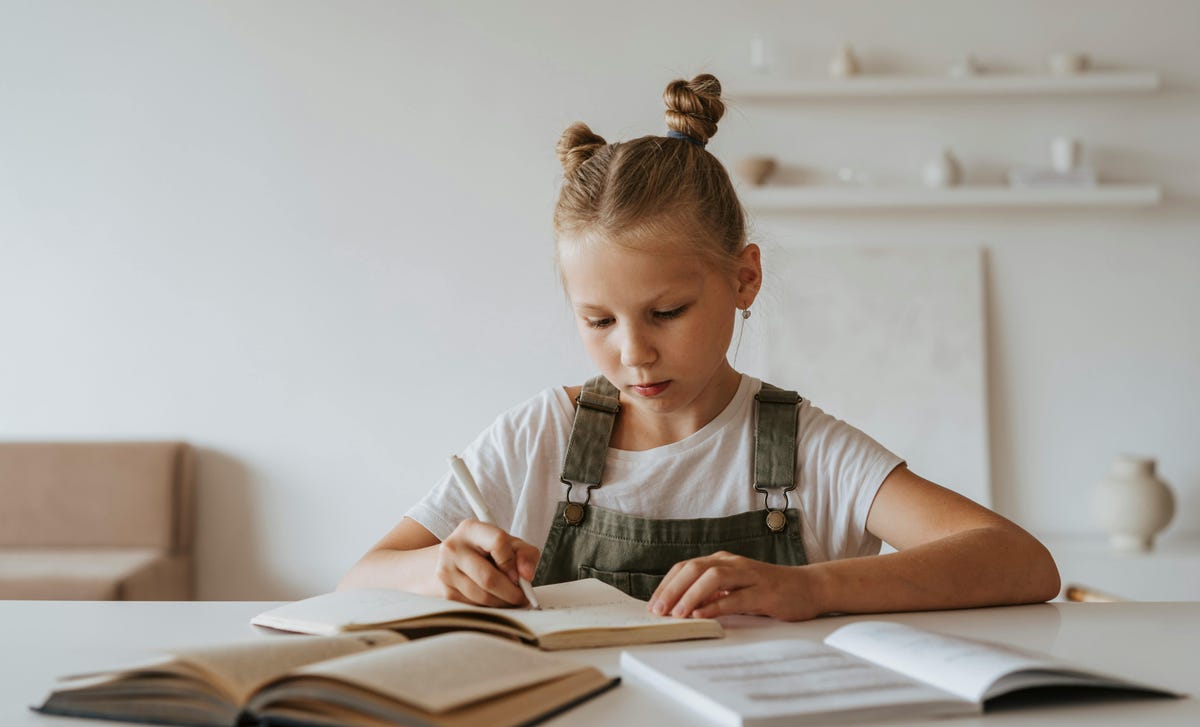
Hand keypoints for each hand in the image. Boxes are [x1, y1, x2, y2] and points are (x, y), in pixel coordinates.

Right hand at [434, 519, 539, 606]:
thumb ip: (526, 554)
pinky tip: (494, 601)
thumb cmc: (487, 551)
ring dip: (502, 603)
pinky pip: (473, 607)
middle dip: (511, 593)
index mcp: (471, 529)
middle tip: (522, 597)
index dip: (512, 562)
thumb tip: (527, 575)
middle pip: (488, 578)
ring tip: (509, 599)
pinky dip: (489, 608)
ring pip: (482, 596)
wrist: (454, 560)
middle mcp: (453, 548)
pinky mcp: (445, 591)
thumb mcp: (509, 544)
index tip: (520, 575)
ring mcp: (445, 571)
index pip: (498, 542)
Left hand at [647, 551, 822, 621]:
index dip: (666, 585)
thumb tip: (680, 606)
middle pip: (694, 569)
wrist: (809, 587)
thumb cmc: (769, 590)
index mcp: (722, 561)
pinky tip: (702, 615)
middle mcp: (733, 563)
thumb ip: (712, 593)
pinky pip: (735, 597)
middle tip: (657, 610)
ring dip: (690, 595)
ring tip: (676, 614)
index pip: (686, 567)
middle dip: (672, 590)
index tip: (653, 604)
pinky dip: (716, 605)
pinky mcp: (764, 592)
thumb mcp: (735, 589)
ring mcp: (749, 575)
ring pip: (712, 578)